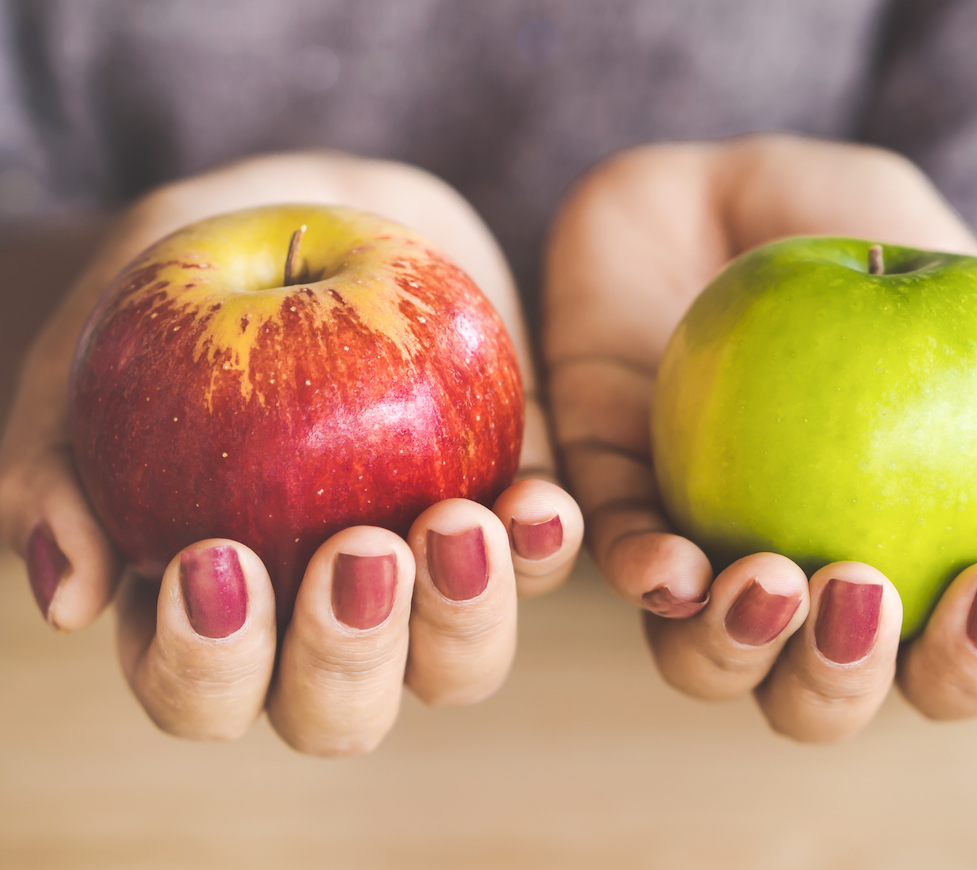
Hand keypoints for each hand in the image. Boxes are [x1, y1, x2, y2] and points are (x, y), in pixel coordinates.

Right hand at [0, 152, 582, 754]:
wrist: (322, 209)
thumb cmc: (196, 275)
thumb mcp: (108, 331)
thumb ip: (58, 455)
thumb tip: (65, 600)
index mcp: (215, 606)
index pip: (199, 691)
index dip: (207, 664)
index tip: (218, 557)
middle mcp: (323, 619)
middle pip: (336, 713)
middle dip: (346, 656)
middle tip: (356, 550)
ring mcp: (428, 582)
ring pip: (454, 667)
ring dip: (462, 618)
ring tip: (456, 522)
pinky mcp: (510, 523)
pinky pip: (543, 567)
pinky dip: (546, 547)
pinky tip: (539, 503)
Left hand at [543, 133, 976, 741]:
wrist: (707, 185)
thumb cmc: (842, 238)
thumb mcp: (954, 294)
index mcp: (881, 549)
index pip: (939, 658)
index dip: (976, 661)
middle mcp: (784, 570)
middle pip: (813, 695)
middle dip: (844, 680)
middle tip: (867, 594)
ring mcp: (689, 540)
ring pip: (700, 658)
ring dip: (737, 647)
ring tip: (776, 580)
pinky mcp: (603, 491)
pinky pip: (609, 555)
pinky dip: (640, 573)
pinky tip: (672, 568)